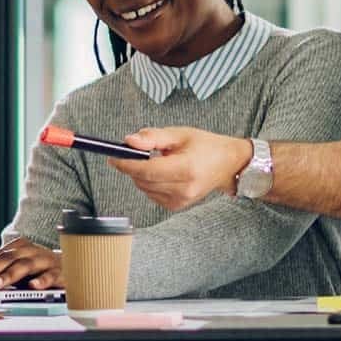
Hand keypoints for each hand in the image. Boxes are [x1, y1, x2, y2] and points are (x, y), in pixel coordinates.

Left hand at [0, 237, 62, 290]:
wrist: (70, 266)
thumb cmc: (39, 268)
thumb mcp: (20, 266)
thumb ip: (2, 271)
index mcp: (19, 247)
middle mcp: (31, 251)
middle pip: (8, 258)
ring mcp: (45, 260)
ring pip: (25, 265)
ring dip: (10, 275)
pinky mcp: (59, 272)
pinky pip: (50, 276)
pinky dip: (41, 281)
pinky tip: (33, 286)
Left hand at [108, 127, 252, 211]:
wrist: (227, 164)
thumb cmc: (206, 146)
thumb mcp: (180, 134)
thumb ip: (153, 137)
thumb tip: (129, 141)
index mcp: (186, 168)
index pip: (148, 170)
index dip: (127, 164)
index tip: (114, 156)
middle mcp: (184, 188)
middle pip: (143, 180)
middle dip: (132, 166)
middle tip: (132, 152)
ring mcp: (181, 200)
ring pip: (145, 189)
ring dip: (141, 174)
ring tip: (157, 160)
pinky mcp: (177, 206)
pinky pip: (152, 194)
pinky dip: (150, 183)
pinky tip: (162, 172)